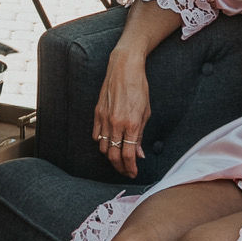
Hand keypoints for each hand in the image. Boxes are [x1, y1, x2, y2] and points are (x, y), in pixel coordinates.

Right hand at [92, 37, 152, 177]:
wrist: (124, 67)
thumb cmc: (139, 87)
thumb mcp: (145, 112)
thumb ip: (140, 135)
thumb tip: (139, 154)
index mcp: (131, 124)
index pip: (128, 155)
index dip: (130, 168)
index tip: (133, 173)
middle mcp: (116, 123)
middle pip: (114, 156)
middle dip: (120, 168)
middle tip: (126, 171)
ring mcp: (104, 118)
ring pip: (103, 147)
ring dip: (111, 157)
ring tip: (118, 159)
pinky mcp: (97, 112)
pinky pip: (96, 135)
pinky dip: (102, 143)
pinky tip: (109, 144)